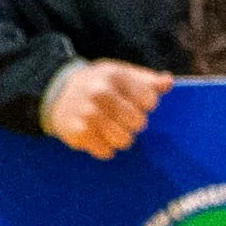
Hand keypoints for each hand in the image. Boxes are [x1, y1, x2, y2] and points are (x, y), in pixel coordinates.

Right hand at [38, 59, 168, 157]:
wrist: (57, 92)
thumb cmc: (97, 83)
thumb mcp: (120, 74)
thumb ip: (146, 80)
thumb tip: (168, 82)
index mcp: (115, 76)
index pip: (149, 101)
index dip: (144, 105)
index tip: (133, 103)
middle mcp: (101, 93)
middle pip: (138, 123)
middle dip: (132, 123)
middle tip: (120, 118)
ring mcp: (89, 113)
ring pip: (124, 140)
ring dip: (120, 138)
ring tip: (109, 128)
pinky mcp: (79, 132)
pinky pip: (106, 151)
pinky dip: (104, 148)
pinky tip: (96, 136)